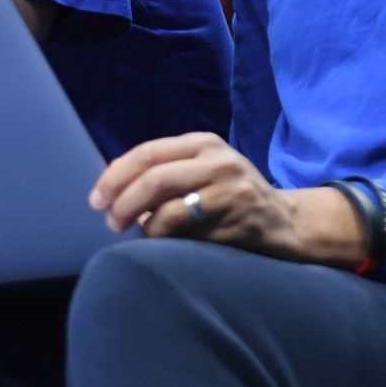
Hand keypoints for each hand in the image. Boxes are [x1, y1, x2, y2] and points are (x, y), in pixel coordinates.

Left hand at [87, 132, 366, 267]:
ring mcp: (231, 191)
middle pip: (153, 179)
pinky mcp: (239, 222)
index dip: (115, 176)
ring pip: (168, 210)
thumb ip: (165, 170)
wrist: (289, 222)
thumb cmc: (232, 196)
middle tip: (111, 222)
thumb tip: (110, 185)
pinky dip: (169, 242)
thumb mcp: (204, 169)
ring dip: (145, 228)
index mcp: (203, 143)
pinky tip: (168, 244)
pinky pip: (189, 236)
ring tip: (140, 235)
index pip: (147, 153)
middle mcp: (218, 161)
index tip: (96, 199)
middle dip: (123, 203)